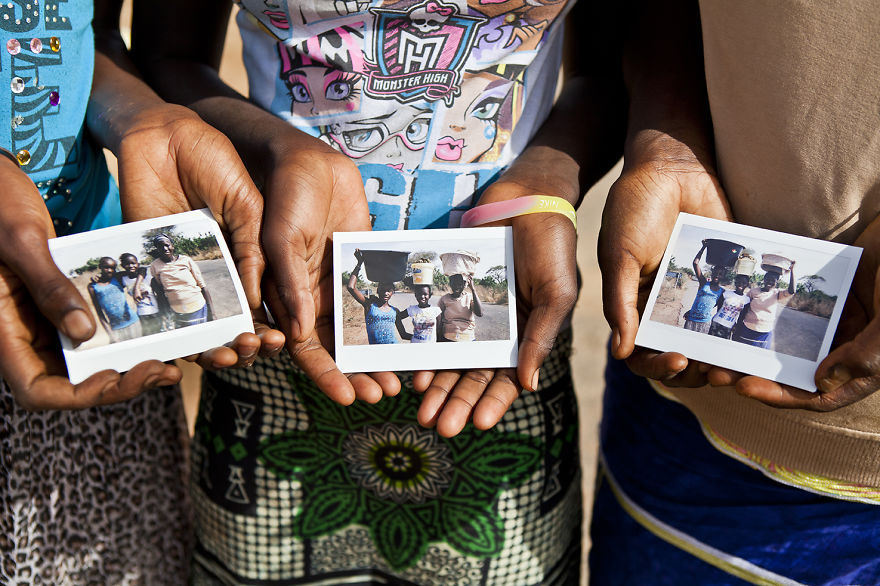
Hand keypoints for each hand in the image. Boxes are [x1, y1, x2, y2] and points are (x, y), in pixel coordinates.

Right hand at [0, 159, 180, 409]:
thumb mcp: (22, 238)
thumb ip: (50, 286)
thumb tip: (84, 333)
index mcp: (1, 329)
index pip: (39, 390)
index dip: (82, 395)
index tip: (121, 376)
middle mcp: (22, 334)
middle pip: (71, 383)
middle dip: (119, 383)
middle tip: (165, 370)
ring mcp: (41, 321)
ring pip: (87, 362)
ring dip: (127, 365)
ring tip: (171, 358)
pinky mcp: (59, 304)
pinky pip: (92, 331)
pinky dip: (122, 336)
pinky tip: (156, 331)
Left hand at [114, 103, 283, 364]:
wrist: (164, 137)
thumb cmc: (213, 161)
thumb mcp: (248, 205)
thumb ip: (253, 250)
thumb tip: (257, 301)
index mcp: (248, 256)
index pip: (266, 302)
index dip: (277, 324)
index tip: (286, 339)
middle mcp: (219, 270)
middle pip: (237, 323)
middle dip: (251, 345)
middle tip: (260, 348)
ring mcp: (187, 272)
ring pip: (205, 325)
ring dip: (220, 347)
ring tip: (233, 353)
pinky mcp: (153, 267)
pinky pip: (167, 310)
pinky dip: (180, 334)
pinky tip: (197, 346)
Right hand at [260, 129, 399, 404]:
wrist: (308, 159)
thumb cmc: (285, 195)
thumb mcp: (282, 237)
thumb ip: (289, 283)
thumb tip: (296, 334)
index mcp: (283, 296)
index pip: (303, 349)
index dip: (324, 375)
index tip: (348, 398)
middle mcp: (310, 296)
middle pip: (333, 348)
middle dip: (356, 373)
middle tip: (383, 395)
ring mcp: (335, 282)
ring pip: (357, 329)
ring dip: (374, 353)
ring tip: (399, 379)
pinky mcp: (358, 265)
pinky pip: (375, 298)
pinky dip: (389, 318)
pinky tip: (411, 335)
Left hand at [414, 157, 578, 436]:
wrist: (526, 196)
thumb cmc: (551, 244)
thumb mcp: (557, 292)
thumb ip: (541, 336)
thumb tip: (528, 384)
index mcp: (527, 335)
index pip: (509, 378)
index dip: (493, 403)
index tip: (478, 425)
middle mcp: (498, 331)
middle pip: (474, 376)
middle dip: (458, 403)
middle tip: (438, 427)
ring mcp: (472, 313)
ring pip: (451, 359)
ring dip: (438, 386)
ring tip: (421, 410)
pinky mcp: (450, 293)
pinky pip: (435, 328)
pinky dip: (426, 351)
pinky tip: (413, 372)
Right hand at [598, 130, 731, 384]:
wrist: (671, 166)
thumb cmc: (635, 209)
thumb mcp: (620, 255)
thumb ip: (620, 302)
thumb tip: (621, 352)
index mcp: (632, 305)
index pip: (640, 353)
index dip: (655, 366)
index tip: (676, 360)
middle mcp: (663, 305)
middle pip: (677, 355)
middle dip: (694, 371)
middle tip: (715, 373)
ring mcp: (696, 293)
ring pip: (709, 340)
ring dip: (720, 358)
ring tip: (737, 365)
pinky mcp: (724, 277)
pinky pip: (734, 309)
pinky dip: (743, 326)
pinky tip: (756, 335)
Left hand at [708, 215, 879, 408]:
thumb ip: (862, 356)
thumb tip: (818, 385)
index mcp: (870, 366)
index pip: (819, 395)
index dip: (780, 396)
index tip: (743, 387)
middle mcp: (853, 348)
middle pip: (796, 372)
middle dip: (757, 373)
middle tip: (716, 369)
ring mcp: (841, 322)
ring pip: (790, 343)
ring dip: (757, 345)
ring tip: (720, 343)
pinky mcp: (833, 297)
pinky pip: (795, 310)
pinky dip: (769, 312)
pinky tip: (740, 309)